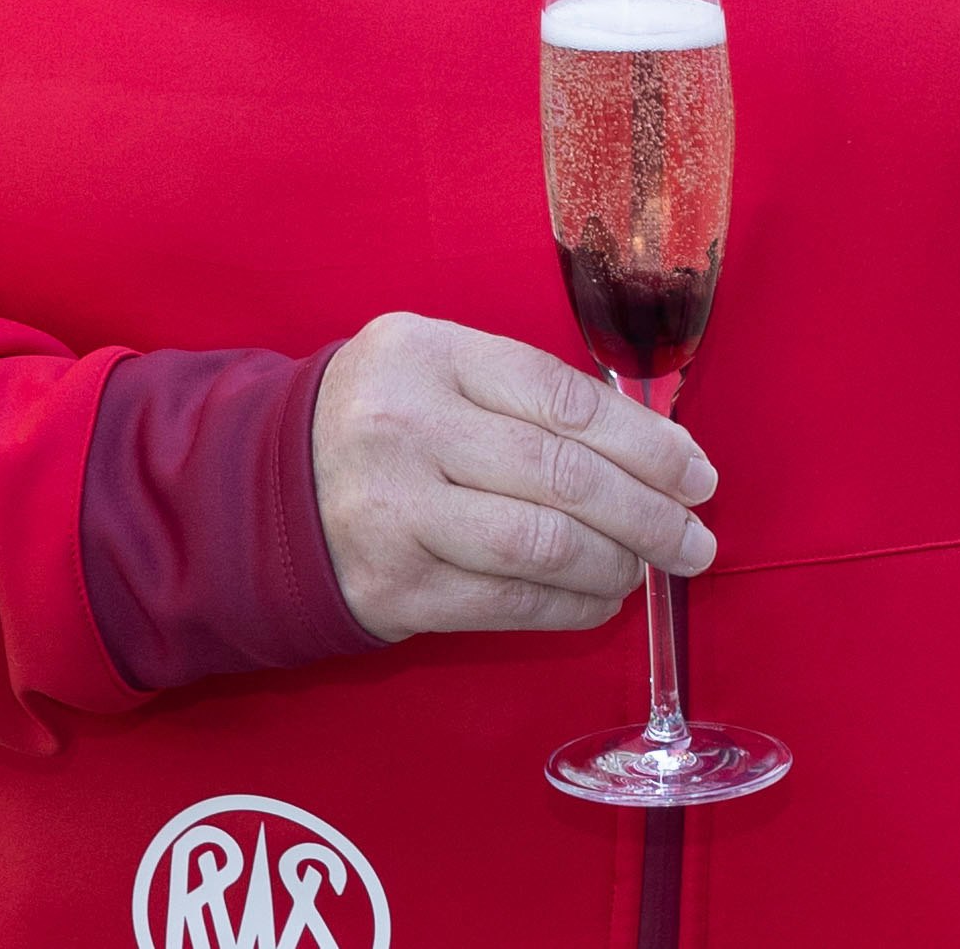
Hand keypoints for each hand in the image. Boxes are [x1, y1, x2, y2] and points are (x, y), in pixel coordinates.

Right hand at [311, 311, 717, 641]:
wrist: (263, 490)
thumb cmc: (381, 420)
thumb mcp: (436, 368)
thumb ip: (526, 392)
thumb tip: (652, 448)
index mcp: (427, 354)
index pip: (563, 398)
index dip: (646, 441)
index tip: (696, 472)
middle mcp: (407, 428)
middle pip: (562, 475)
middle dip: (649, 512)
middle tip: (695, 537)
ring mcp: (396, 512)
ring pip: (541, 545)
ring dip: (616, 563)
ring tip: (647, 567)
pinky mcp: (394, 589)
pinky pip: (509, 601)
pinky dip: (571, 605)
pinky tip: (600, 598)